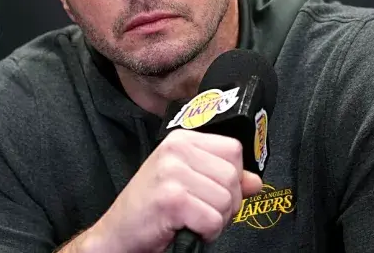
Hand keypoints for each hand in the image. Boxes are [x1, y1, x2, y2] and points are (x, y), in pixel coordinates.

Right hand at [88, 129, 262, 251]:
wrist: (117, 234)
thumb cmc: (151, 210)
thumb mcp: (188, 184)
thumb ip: (222, 178)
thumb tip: (256, 182)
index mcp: (181, 140)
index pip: (233, 150)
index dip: (233, 178)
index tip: (212, 192)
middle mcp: (176, 149)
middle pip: (233, 176)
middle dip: (226, 204)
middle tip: (200, 212)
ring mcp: (172, 172)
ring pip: (227, 200)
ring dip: (216, 220)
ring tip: (191, 220)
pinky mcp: (172, 199)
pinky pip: (213, 220)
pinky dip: (206, 233)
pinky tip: (185, 228)